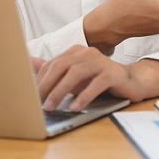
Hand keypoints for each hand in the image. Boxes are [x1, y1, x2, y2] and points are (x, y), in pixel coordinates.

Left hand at [35, 45, 158, 111]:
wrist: (130, 82)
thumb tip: (29, 62)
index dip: (40, 80)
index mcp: (76, 51)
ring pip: (76, 73)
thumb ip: (53, 70)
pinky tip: (76, 107)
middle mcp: (88, 53)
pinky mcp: (113, 73)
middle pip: (61, 66)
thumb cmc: (98, 80)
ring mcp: (101, 62)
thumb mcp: (74, 77)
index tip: (31, 96)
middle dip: (47, 85)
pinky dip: (84, 96)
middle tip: (38, 103)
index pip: (53, 64)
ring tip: (52, 107)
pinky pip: (96, 84)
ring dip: (61, 91)